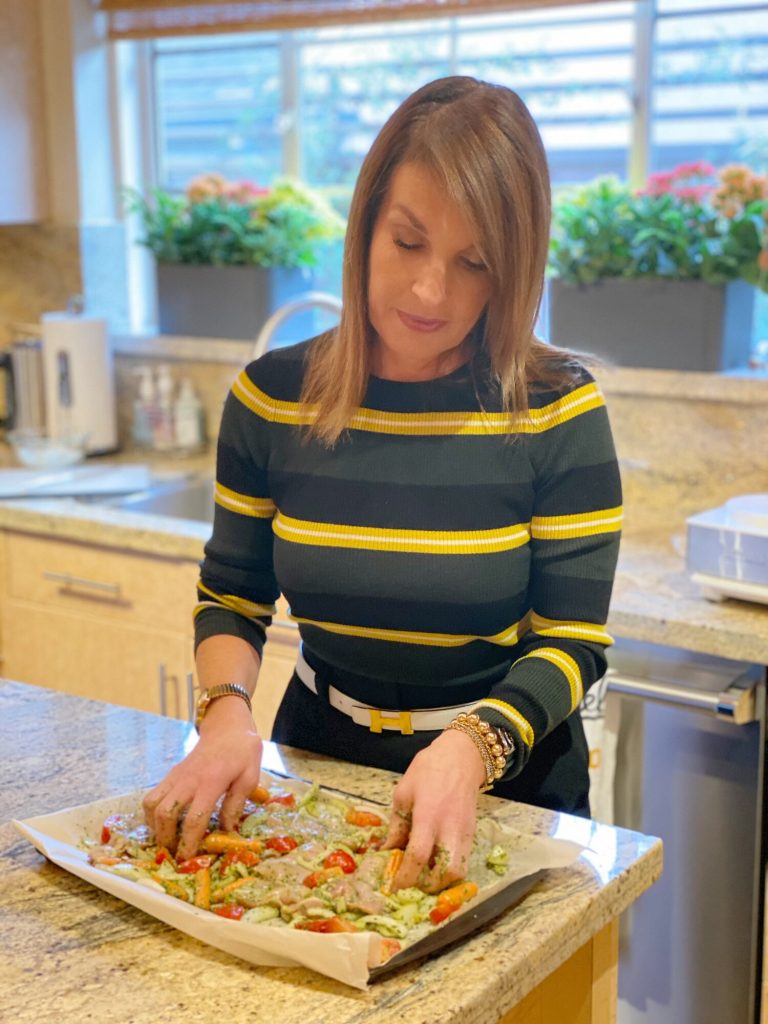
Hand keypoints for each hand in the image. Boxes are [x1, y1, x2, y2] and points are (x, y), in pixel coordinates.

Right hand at [142, 697, 262, 860]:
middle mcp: (188, 780)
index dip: (189, 843)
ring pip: (152, 804)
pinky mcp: (171, 774)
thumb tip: (227, 832)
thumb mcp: (250, 777)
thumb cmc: (243, 752)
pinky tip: (164, 823)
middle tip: (174, 854)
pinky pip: (153, 795)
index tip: (188, 859)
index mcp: (211, 782)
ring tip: (166, 840)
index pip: (194, 818)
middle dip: (165, 838)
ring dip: (155, 826)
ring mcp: (176, 776)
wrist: (227, 727)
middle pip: (164, 813)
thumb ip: (236, 804)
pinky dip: (152, 813)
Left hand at [383, 729, 485, 892]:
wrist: (462, 756)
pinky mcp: (472, 833)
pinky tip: (435, 863)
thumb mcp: (404, 792)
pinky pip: (463, 860)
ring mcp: (465, 832)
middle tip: (413, 884)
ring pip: (460, 871)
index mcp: (429, 814)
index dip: (406, 875)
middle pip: (448, 873)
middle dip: (430, 887)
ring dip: (442, 881)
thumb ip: (397, 825)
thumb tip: (387, 850)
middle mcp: (450, 827)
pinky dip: (449, 869)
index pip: (419, 854)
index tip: (394, 886)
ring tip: (424, 876)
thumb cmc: (428, 770)